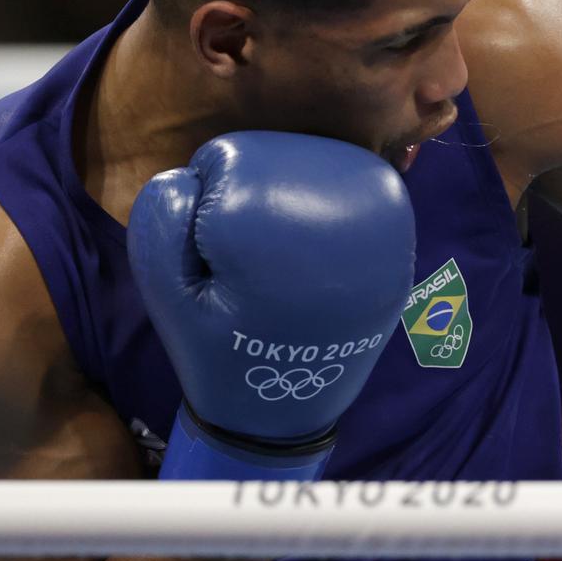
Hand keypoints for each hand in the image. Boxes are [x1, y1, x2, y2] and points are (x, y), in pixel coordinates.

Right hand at [128, 132, 415, 479]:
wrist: (288, 405)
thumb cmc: (217, 350)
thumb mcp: (166, 292)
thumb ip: (160, 218)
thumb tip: (194, 171)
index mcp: (278, 223)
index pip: (229, 157)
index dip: (206, 206)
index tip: (218, 261)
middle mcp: (344, 208)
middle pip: (279, 155)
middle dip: (252, 197)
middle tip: (253, 265)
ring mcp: (385, 218)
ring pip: (317, 162)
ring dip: (292, 196)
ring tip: (286, 261)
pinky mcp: (402, 230)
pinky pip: (355, 185)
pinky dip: (330, 205)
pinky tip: (320, 251)